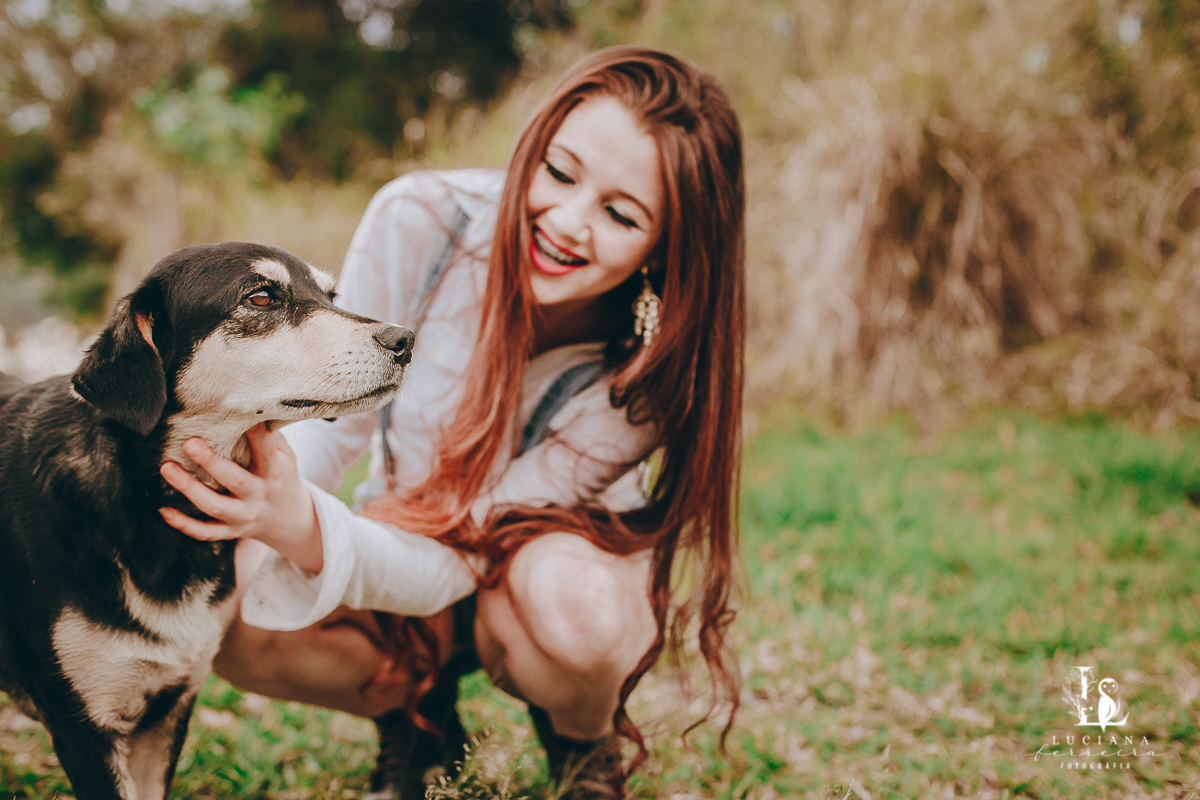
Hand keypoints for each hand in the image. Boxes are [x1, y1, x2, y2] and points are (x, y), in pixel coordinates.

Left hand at [159, 423, 323, 573]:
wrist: (288, 521)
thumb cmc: (281, 478)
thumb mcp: (286, 458)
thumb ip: (270, 438)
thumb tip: (250, 406)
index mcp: (274, 474)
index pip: (267, 452)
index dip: (257, 435)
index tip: (242, 417)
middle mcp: (259, 496)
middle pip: (235, 480)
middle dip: (211, 463)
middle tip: (189, 443)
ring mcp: (243, 517)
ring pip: (214, 506)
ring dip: (189, 488)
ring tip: (167, 468)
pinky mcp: (229, 531)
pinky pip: (204, 532)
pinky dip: (184, 524)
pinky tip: (164, 510)